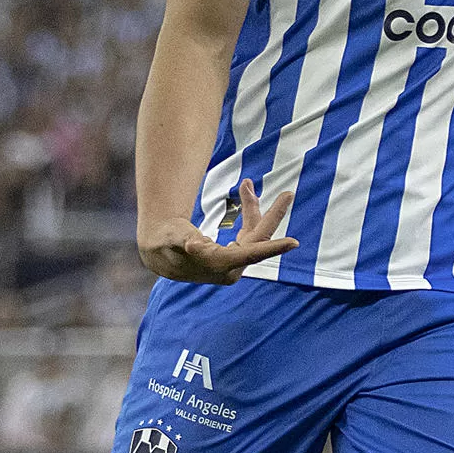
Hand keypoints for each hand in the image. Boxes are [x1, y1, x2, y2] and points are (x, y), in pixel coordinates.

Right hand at [139, 178, 297, 284]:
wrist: (159, 253)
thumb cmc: (164, 243)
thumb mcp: (171, 238)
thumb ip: (183, 240)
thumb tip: (195, 244)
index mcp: (218, 264)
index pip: (251, 255)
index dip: (272, 248)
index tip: (294, 242)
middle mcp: (230, 268)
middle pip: (257, 239)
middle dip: (270, 215)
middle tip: (288, 194)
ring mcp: (233, 263)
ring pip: (253, 234)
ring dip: (251, 209)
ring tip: (247, 184)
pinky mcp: (232, 256)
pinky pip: (248, 233)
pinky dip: (247, 213)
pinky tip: (246, 191)